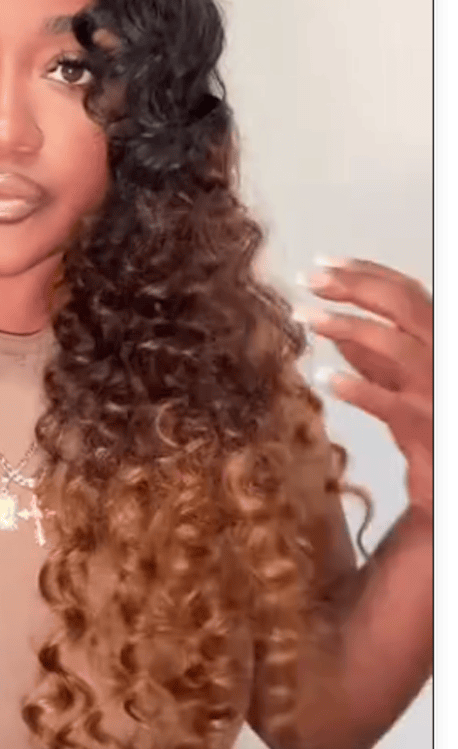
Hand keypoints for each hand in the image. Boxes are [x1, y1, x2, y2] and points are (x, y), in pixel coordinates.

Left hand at [297, 258, 432, 518]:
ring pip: (397, 346)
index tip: (324, 263)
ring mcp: (437, 391)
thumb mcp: (400, 385)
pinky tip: (325, 378)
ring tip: (304, 316)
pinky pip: (389, 403)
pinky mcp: (424, 427)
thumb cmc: (426, 431)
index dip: (366, 272)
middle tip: (309, 278)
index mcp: (439, 341)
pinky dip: (357, 388)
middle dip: (355, 285)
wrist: (445, 485)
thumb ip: (374, 359)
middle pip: (405, 305)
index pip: (408, 292)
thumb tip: (337, 330)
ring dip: (347, 326)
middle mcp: (444, 358)